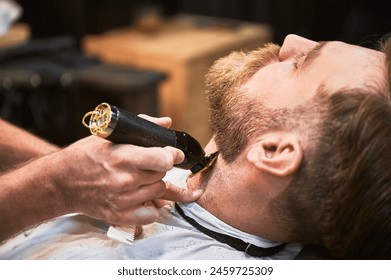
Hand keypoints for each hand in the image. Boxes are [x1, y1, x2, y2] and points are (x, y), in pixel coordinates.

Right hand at [53, 115, 201, 226]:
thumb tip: (166, 123)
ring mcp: (123, 200)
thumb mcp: (110, 135)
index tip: (173, 154)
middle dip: (158, 167)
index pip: (164, 159)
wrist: (62, 182)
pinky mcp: (120, 216)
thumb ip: (142, 126)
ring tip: (137, 178)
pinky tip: (139, 196)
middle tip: (144, 164)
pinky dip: (149, 206)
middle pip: (162, 174)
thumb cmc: (85, 156)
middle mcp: (125, 180)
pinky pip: (151, 214)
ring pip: (159, 191)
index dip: (173, 155)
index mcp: (124, 157)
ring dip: (153, 184)